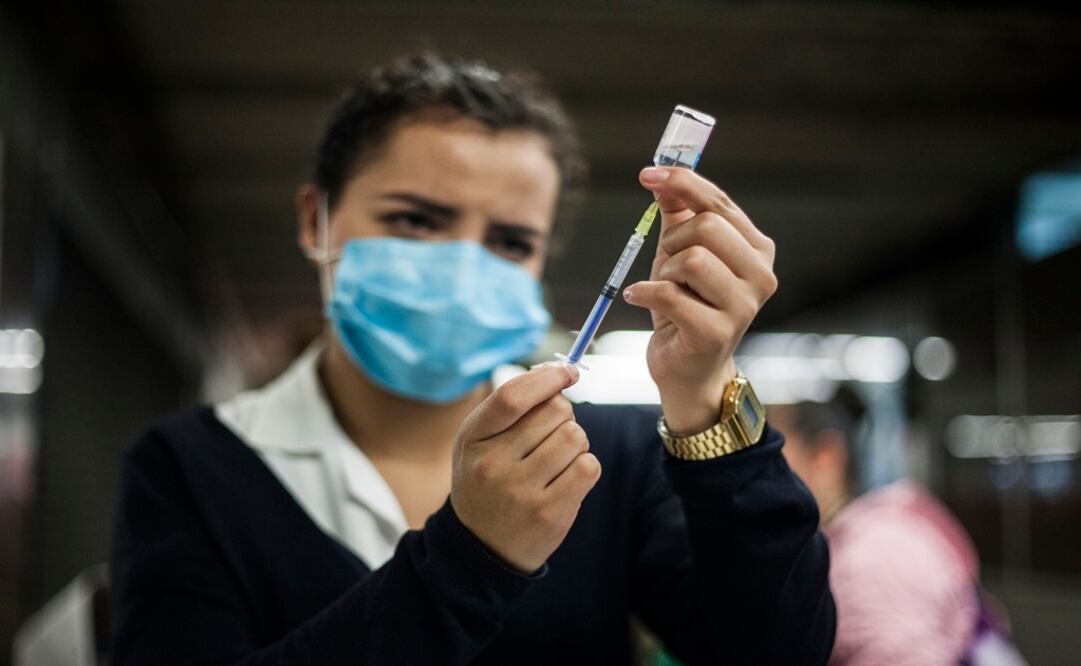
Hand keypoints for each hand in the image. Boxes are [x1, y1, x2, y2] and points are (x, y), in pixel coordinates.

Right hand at [450, 363, 600, 572]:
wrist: (482, 547)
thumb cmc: (487, 480)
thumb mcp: (479, 441)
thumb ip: (510, 405)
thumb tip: (558, 370)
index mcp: (472, 438)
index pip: (513, 396)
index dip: (547, 377)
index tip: (567, 371)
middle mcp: (492, 464)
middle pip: (555, 411)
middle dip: (563, 416)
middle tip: (550, 437)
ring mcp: (520, 492)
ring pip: (576, 437)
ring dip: (575, 443)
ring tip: (557, 460)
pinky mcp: (549, 514)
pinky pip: (589, 467)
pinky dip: (585, 466)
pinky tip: (566, 478)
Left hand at [624, 166, 776, 433]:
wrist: (688, 367)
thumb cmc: (686, 306)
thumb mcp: (679, 253)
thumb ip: (678, 214)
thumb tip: (664, 178)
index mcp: (756, 249)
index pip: (720, 202)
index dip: (683, 182)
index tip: (647, 174)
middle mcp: (760, 275)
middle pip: (708, 226)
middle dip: (673, 239)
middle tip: (665, 263)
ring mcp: (743, 306)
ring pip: (692, 258)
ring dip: (664, 270)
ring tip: (664, 287)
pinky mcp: (716, 332)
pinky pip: (671, 294)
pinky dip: (646, 292)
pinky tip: (640, 297)